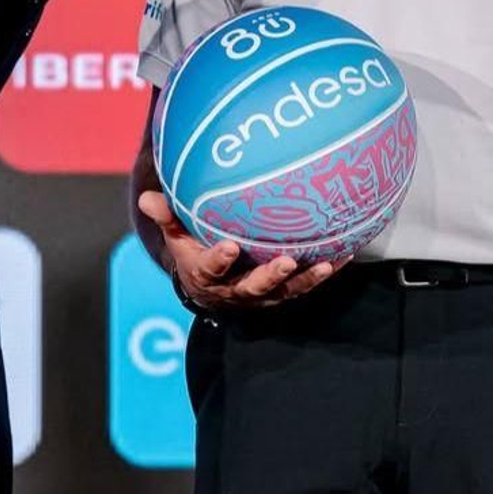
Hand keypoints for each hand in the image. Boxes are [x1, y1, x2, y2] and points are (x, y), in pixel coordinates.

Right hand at [137, 191, 335, 311]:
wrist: (209, 287)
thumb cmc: (193, 250)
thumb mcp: (175, 236)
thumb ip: (166, 217)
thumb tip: (148, 197)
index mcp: (206, 274)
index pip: (211, 268)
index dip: (219, 260)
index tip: (229, 247)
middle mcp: (235, 290)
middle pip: (253, 287)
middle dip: (270, 277)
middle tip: (286, 262)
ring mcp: (261, 295)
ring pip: (284, 292)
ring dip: (305, 280)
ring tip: (326, 265)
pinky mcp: (281, 294)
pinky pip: (305, 285)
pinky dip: (324, 273)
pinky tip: (345, 255)